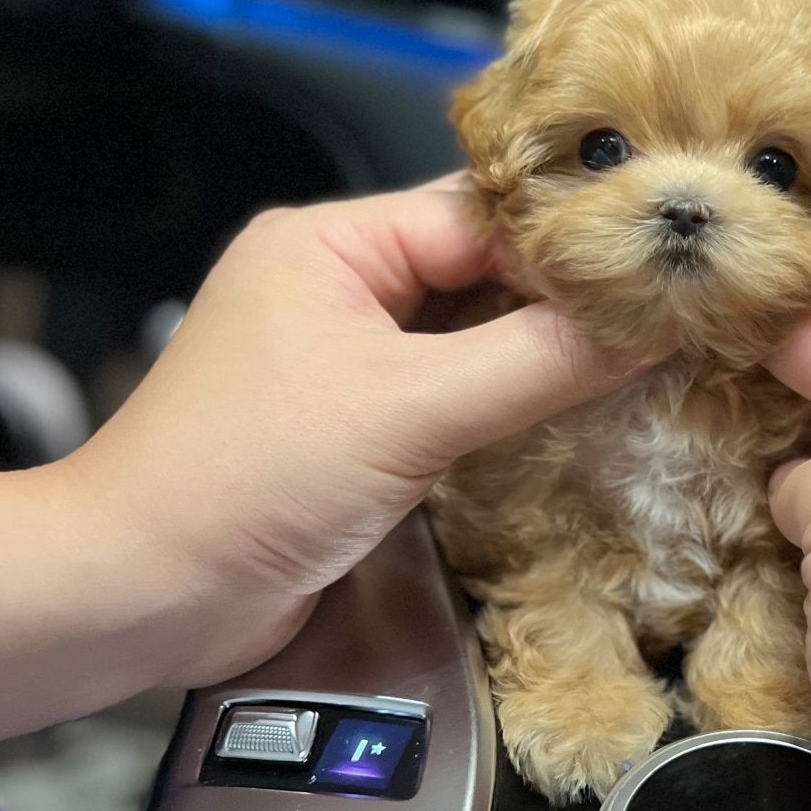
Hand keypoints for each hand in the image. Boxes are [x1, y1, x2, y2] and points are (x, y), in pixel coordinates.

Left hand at [68, 177, 643, 690]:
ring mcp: (342, 360)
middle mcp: (335, 287)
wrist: (144, 594)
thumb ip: (537, 362)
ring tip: (641, 358)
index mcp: (329, 243)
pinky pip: (450, 395)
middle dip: (564, 298)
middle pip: (480, 271)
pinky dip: (506, 405)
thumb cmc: (244, 480)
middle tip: (667, 312)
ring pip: (469, 336)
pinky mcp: (353, 428)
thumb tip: (649, 326)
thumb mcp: (410, 410)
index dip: (570, 244)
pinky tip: (573, 415)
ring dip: (538, 355)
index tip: (660, 269)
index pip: (480, 216)